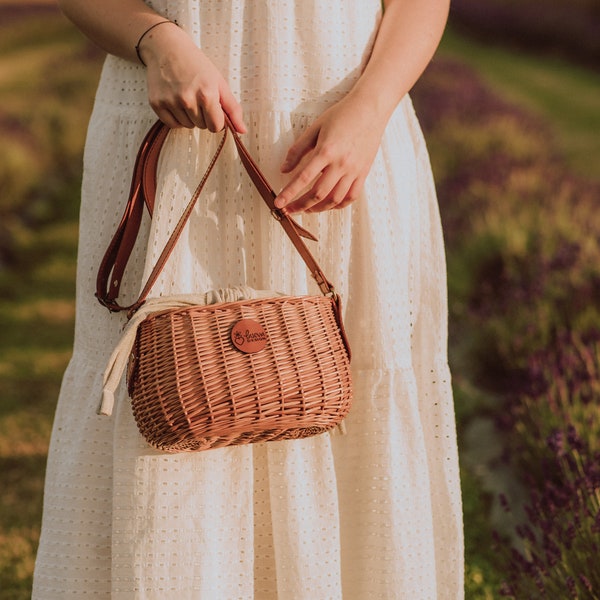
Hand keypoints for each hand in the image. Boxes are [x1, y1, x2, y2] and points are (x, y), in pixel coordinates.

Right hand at [138, 22, 245, 132]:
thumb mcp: (219, 83)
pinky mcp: (157, 103)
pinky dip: (177, 118)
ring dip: (190, 117)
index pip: (216, 127)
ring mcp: (171, 102)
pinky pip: (172, 125)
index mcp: (206, 94)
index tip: (213, 108)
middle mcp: (187, 99)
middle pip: (202, 126)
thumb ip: (233, 109)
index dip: (217, 119)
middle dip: (203, 116)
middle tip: (198, 96)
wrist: (167, 48)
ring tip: (187, 96)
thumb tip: (242, 131)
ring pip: (188, 126)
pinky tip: (177, 102)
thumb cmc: (197, 65)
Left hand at [274, 92, 386, 212]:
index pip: (303, 178)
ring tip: (307, 208)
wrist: (370, 109)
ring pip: (334, 200)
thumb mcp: (315, 128)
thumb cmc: (342, 115)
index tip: (279, 203)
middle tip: (289, 210)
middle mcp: (341, 164)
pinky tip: (328, 204)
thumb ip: (298, 150)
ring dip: (318, 208)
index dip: (289, 193)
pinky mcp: (363, 173)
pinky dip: (338, 205)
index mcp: (326, 151)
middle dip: (301, 205)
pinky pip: (351, 197)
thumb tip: (284, 169)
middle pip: (318, 194)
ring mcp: (354, 171)